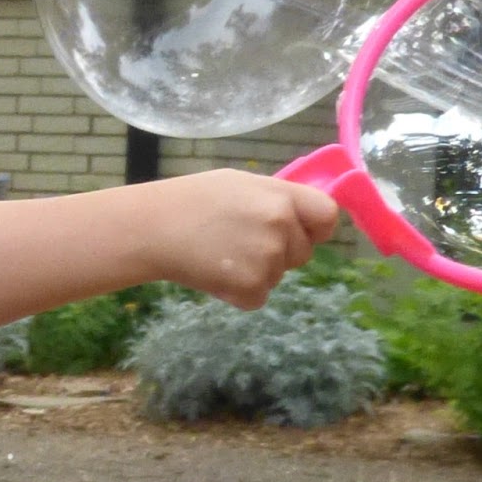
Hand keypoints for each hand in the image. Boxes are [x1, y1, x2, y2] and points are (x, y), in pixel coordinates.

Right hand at [144, 169, 339, 308]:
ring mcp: (268, 261)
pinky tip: (215, 272)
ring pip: (278, 275)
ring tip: (220, 253)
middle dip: (280, 251)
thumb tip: (301, 216)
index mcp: (281, 197)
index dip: (315, 227)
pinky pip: (258, 296)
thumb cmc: (191, 199)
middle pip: (302, 252)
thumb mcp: (240, 184)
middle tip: (240, 241)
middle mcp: (282, 228)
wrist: (154, 228)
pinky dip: (239, 292)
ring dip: (256, 272)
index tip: (301, 231)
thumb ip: (276, 199)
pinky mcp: (251, 289)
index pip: (327, 216)